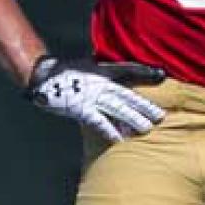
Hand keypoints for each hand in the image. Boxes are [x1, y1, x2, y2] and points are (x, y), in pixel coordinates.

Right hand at [27, 57, 165, 142]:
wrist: (42, 76)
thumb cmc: (65, 72)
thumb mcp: (88, 65)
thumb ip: (104, 72)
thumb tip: (117, 77)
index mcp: (102, 70)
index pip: (128, 69)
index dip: (145, 72)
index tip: (162, 75)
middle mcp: (100, 83)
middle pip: (127, 95)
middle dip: (144, 106)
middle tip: (161, 116)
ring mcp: (91, 96)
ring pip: (117, 108)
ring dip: (133, 119)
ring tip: (147, 128)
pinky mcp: (80, 108)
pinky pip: (98, 121)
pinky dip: (108, 130)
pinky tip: (119, 139)